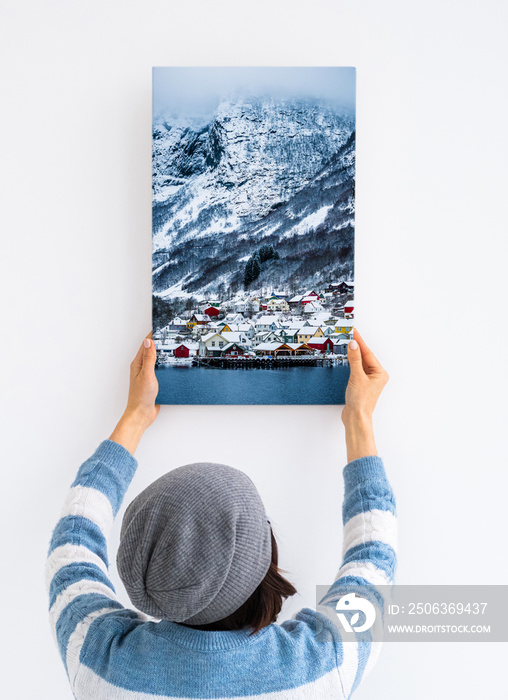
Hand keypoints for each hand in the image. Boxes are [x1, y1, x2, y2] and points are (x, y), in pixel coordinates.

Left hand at [109, 332, 159, 455]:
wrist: (142, 415)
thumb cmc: (141, 397)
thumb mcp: (147, 374)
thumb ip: (149, 358)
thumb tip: (148, 342)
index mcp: (138, 364)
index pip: (146, 345)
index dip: (153, 336)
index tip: (160, 328)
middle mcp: (142, 368)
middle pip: (151, 351)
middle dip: (158, 343)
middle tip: (167, 334)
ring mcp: (147, 375)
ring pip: (156, 361)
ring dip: (162, 354)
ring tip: (170, 346)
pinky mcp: (153, 383)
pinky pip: (160, 371)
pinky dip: (165, 366)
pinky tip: (171, 365)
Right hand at [341, 329, 388, 461]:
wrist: (356, 418)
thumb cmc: (361, 401)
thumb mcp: (357, 377)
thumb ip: (355, 359)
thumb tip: (354, 344)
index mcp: (380, 373)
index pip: (368, 353)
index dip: (360, 342)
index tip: (354, 331)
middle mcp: (376, 376)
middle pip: (364, 356)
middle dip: (357, 346)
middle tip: (349, 334)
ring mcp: (368, 380)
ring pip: (360, 363)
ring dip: (353, 354)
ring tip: (347, 342)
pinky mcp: (360, 385)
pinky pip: (356, 369)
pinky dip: (351, 363)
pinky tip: (346, 358)